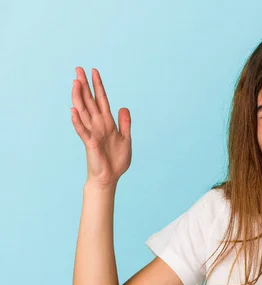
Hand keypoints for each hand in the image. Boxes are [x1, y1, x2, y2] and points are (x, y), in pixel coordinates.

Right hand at [71, 67, 131, 186]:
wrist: (110, 177)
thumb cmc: (116, 160)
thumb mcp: (126, 139)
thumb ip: (125, 123)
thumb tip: (123, 107)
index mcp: (107, 122)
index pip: (101, 100)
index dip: (98, 86)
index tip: (94, 71)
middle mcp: (98, 124)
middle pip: (89, 101)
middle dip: (84, 85)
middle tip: (78, 69)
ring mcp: (93, 132)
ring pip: (84, 111)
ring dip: (79, 97)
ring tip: (75, 83)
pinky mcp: (90, 143)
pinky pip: (82, 130)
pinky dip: (77, 120)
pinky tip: (73, 110)